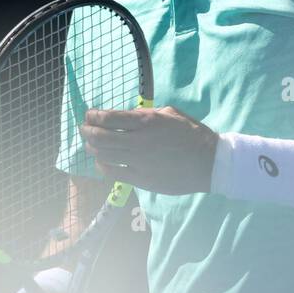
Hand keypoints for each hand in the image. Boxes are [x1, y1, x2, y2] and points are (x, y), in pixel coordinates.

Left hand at [79, 105, 218, 195]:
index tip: (89, 115)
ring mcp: (138, 161)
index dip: (93, 116)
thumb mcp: (170, 113)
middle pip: (100, 136)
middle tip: (84, 129)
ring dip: (93, 148)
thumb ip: (146, 114)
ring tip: (91, 144)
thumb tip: (127, 116)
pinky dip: (103, 165)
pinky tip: (102, 161)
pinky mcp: (141, 179)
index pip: (108, 117)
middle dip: (87, 131)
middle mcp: (138, 141)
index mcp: (146, 121)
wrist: (209, 163)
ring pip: (103, 154)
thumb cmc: (192, 134)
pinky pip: (113, 173)